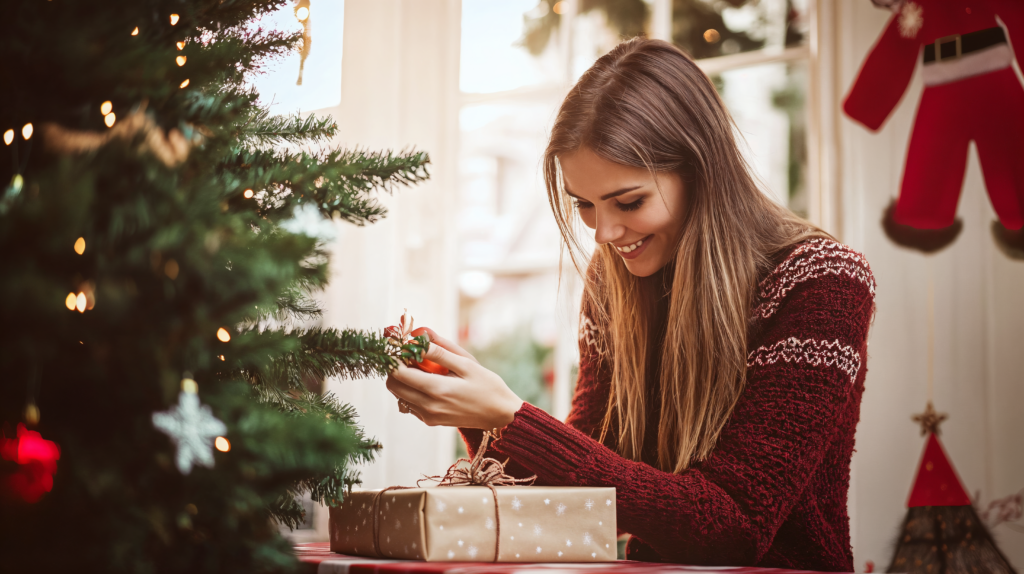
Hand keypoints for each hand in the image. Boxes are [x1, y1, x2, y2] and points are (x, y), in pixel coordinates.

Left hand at [386, 328, 523, 429]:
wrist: (499, 414)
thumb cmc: (487, 385)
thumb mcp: (467, 363)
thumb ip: (440, 350)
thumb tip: (417, 336)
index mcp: (437, 389)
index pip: (399, 373)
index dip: (396, 357)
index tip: (405, 347)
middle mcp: (428, 406)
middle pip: (393, 385)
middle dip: (396, 368)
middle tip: (412, 356)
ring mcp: (428, 416)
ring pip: (399, 395)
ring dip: (403, 380)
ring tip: (422, 369)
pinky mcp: (430, 421)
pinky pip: (409, 404)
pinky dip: (411, 391)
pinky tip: (428, 383)